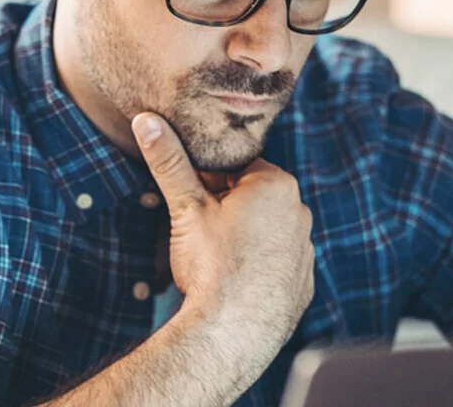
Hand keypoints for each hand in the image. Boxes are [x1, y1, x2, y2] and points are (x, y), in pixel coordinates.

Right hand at [130, 112, 314, 327]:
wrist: (232, 331)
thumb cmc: (212, 265)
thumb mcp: (187, 207)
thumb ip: (169, 161)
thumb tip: (147, 120)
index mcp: (275, 185)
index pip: (237, 169)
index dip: (208, 184)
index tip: (192, 203)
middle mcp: (300, 213)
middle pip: (253, 199)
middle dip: (226, 210)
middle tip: (199, 234)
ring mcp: (306, 250)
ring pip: (266, 231)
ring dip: (243, 238)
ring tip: (216, 261)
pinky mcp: (303, 283)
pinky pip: (277, 264)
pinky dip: (258, 267)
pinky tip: (234, 281)